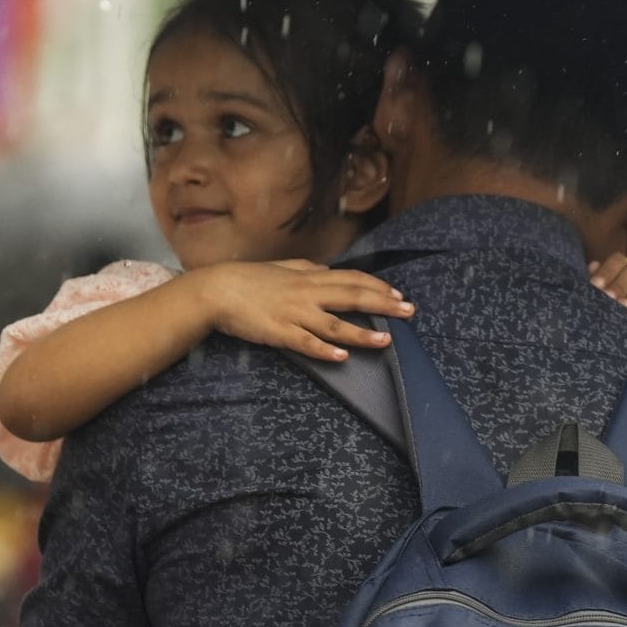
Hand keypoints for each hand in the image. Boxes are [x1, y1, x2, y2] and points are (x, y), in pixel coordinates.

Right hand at [188, 260, 416, 362]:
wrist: (217, 290)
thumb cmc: (248, 279)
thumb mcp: (282, 268)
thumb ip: (307, 269)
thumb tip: (326, 270)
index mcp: (309, 278)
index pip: (352, 280)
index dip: (377, 287)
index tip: (398, 295)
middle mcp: (306, 294)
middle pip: (352, 298)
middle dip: (383, 305)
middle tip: (409, 312)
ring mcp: (294, 314)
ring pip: (334, 325)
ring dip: (361, 334)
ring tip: (385, 341)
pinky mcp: (279, 333)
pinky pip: (305, 343)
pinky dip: (324, 350)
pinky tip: (341, 358)